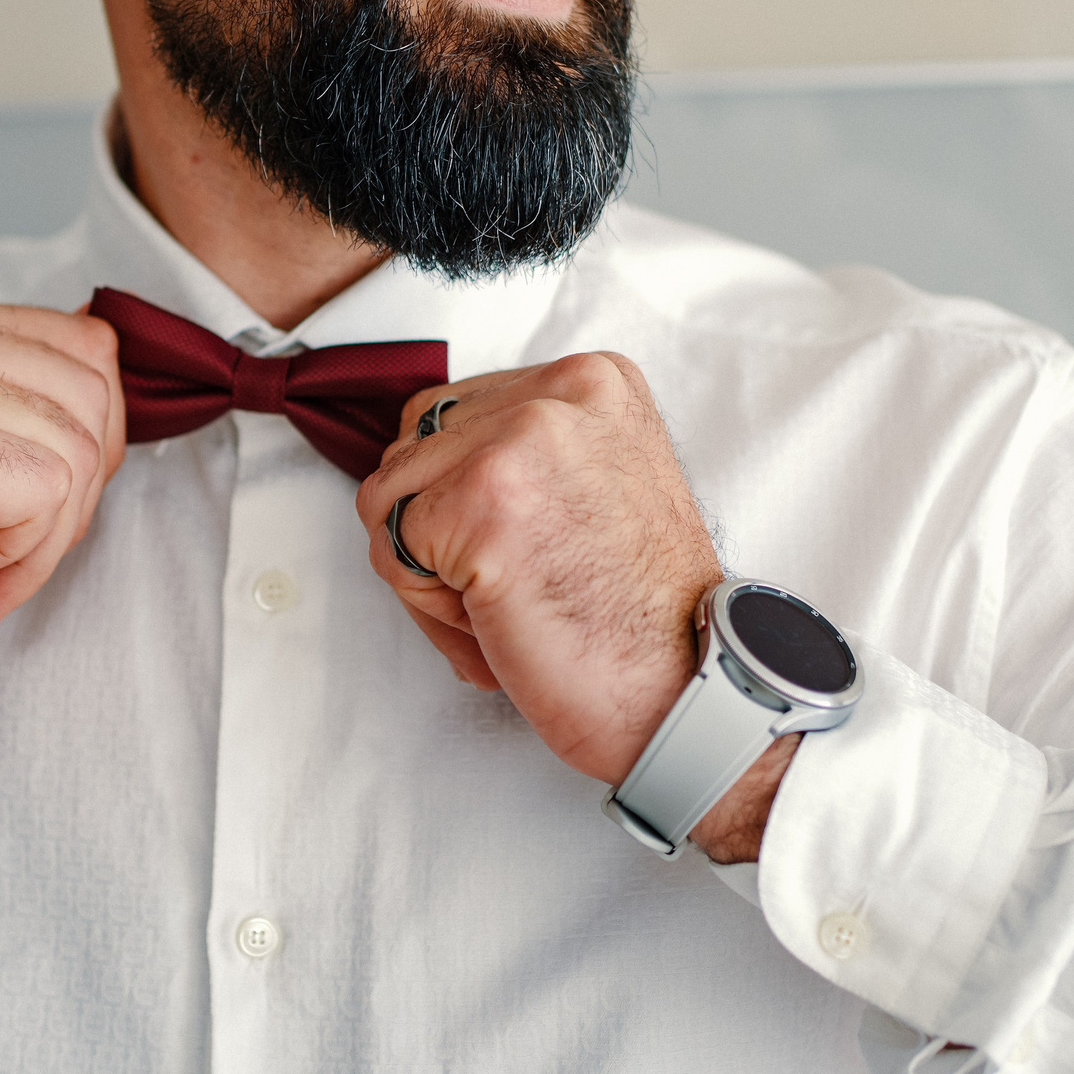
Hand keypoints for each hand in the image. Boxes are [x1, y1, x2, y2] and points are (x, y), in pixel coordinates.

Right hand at [0, 290, 124, 727]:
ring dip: (37, 533)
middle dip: (66, 493)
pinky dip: (18, 556)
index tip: (5, 495)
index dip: (83, 442)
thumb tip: (114, 355)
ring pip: (77, 448)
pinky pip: (47, 493)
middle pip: (92, 394)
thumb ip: (38, 390)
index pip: (87, 346)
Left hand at [355, 353, 789, 861]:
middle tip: (519, 583)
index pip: (451, 415)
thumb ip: (525, 451)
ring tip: (513, 601)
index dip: (462, 499)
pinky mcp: (483, 498)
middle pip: (412, 449)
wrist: (684, 694)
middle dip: (438, 529)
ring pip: (389, 497)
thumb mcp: (598, 484)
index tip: (530, 547)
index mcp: (594, 379)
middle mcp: (560, 392)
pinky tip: (501, 619)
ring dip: (431, 568)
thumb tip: (422, 453)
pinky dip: (431, 606)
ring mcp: (520, 439)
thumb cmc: (636, 618)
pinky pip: (391, 549)